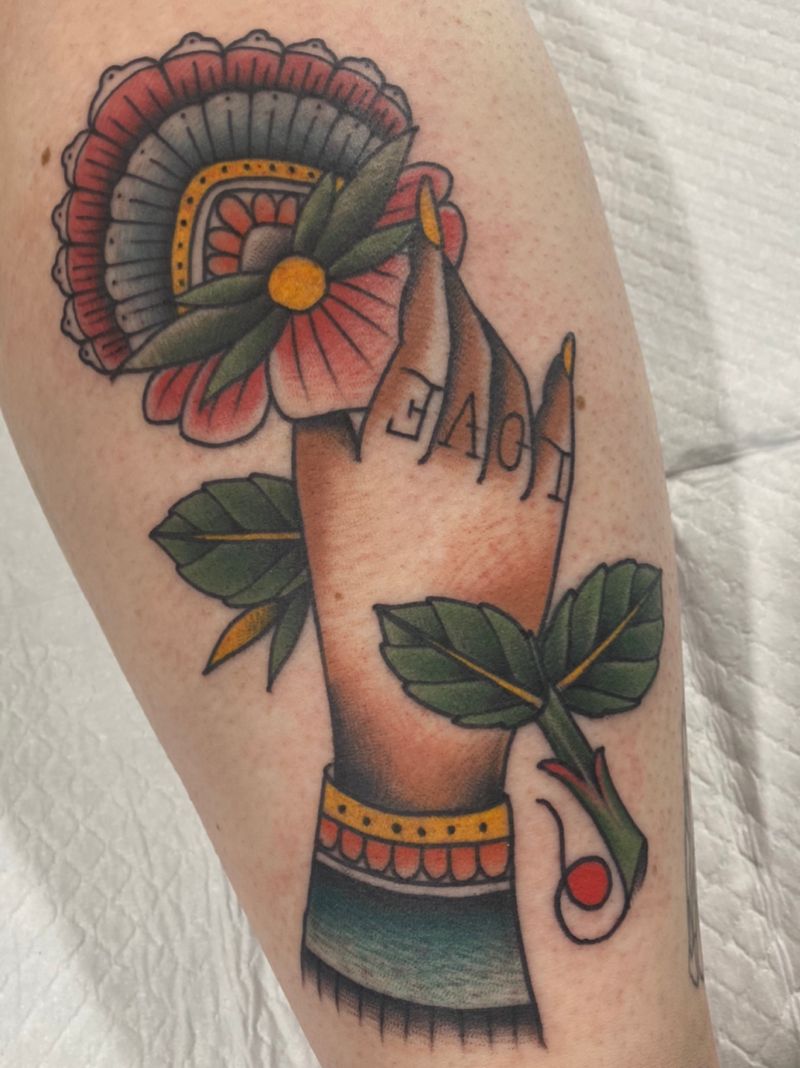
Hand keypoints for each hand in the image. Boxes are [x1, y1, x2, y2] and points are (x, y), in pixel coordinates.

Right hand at [295, 191, 574, 811]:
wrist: (417, 702)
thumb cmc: (342, 601)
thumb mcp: (310, 500)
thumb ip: (329, 423)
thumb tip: (348, 382)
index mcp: (398, 442)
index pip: (425, 328)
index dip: (427, 268)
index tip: (424, 225)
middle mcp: (468, 450)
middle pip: (474, 346)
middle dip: (458, 296)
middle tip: (441, 260)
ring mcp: (518, 482)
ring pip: (518, 385)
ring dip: (495, 340)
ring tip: (472, 318)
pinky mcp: (550, 516)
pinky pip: (563, 436)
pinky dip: (565, 388)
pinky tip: (566, 353)